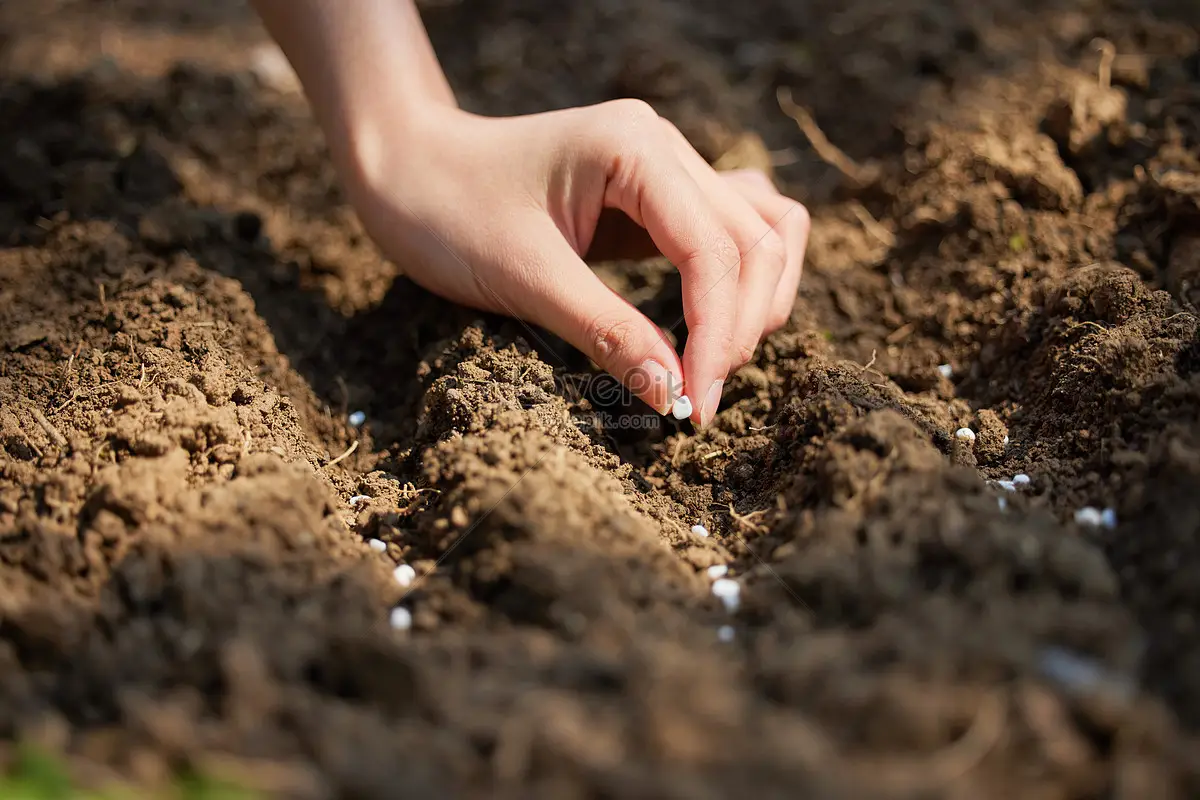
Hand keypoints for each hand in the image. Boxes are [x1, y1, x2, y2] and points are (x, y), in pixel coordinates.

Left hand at [342, 99, 808, 425]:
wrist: (403, 166)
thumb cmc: (445, 210)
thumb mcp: (524, 278)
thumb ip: (607, 333)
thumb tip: (673, 395)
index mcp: (635, 148)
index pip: (715, 248)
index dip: (718, 334)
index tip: (695, 406)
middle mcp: (664, 146)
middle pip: (755, 239)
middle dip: (740, 326)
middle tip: (699, 400)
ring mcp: (665, 166)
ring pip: (762, 230)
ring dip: (754, 301)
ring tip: (713, 365)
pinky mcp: (655, 195)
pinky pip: (728, 231)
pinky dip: (735, 281)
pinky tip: (712, 323)